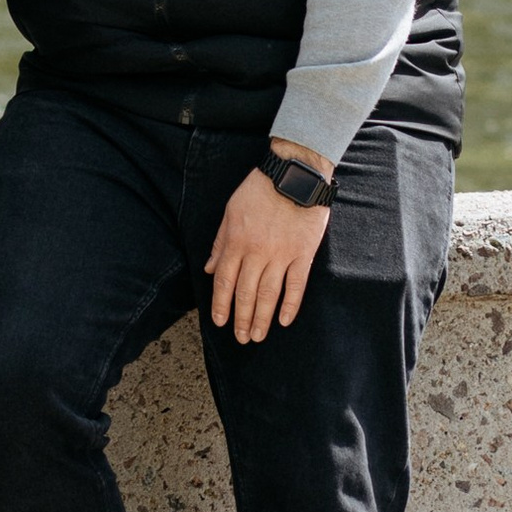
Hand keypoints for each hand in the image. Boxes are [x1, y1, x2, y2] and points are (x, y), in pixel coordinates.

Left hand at [206, 148, 329, 344]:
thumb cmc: (260, 189)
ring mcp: (282, 254)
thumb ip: (220, 242)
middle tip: (241, 338)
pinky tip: (284, 320)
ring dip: (262, 318)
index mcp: (237, 241)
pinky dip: (290, 305)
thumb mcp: (231, 210)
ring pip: (269, 294)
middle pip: (246, 293)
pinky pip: (296, 285)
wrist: (295, 173)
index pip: (224, 280)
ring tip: (258, 336)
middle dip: (241, 318)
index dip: (221, 304)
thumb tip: (208, 268)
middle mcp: (257, 252)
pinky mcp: (303, 254)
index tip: (220, 321)